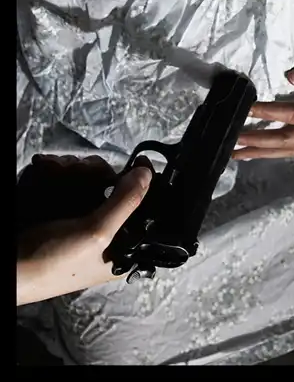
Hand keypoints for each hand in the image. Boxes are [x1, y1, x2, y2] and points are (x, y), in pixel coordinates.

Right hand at [17, 155, 151, 305]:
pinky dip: (62, 170)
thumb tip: (147, 173)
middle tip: (83, 167)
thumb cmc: (55, 260)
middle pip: (117, 187)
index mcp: (124, 249)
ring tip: (58, 167)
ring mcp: (83, 218)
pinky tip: (49, 165)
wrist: (9, 266)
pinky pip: (71, 181)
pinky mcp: (64, 210)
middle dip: (99, 171)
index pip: (147, 211)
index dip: (145, 186)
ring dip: (77, 167)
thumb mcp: (95, 234)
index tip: (138, 161)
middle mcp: (107, 231)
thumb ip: (124, 204)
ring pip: (92, 179)